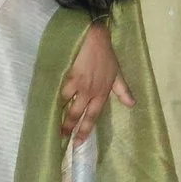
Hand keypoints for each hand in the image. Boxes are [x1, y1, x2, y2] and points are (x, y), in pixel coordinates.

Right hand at [60, 23, 133, 143]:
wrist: (94, 39)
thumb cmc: (106, 56)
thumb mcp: (117, 73)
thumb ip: (123, 90)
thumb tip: (132, 104)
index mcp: (102, 93)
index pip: (94, 116)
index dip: (85, 130)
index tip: (78, 142)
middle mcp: (91, 92)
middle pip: (78, 114)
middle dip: (69, 127)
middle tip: (62, 137)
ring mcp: (79, 85)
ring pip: (67, 105)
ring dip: (59, 114)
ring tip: (52, 122)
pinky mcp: (69, 77)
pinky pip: (60, 92)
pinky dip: (54, 98)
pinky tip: (48, 104)